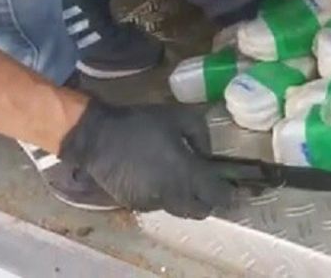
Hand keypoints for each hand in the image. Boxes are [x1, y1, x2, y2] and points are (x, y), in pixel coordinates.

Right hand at [60, 101, 232, 218]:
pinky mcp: (136, 205)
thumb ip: (201, 136)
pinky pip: (159, 207)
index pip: (216, 196)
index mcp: (186, 173)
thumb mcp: (179, 117)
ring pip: (179, 210)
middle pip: (200, 212)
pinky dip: (164, 198)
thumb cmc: (141, 124)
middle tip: (207, 187)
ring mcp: (153, 203)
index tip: (231, 190)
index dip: (227, 195)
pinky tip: (158, 180)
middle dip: (207, 202)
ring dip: (185, 200)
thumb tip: (206, 155)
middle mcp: (172, 194)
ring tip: (181, 181)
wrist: (98, 137)